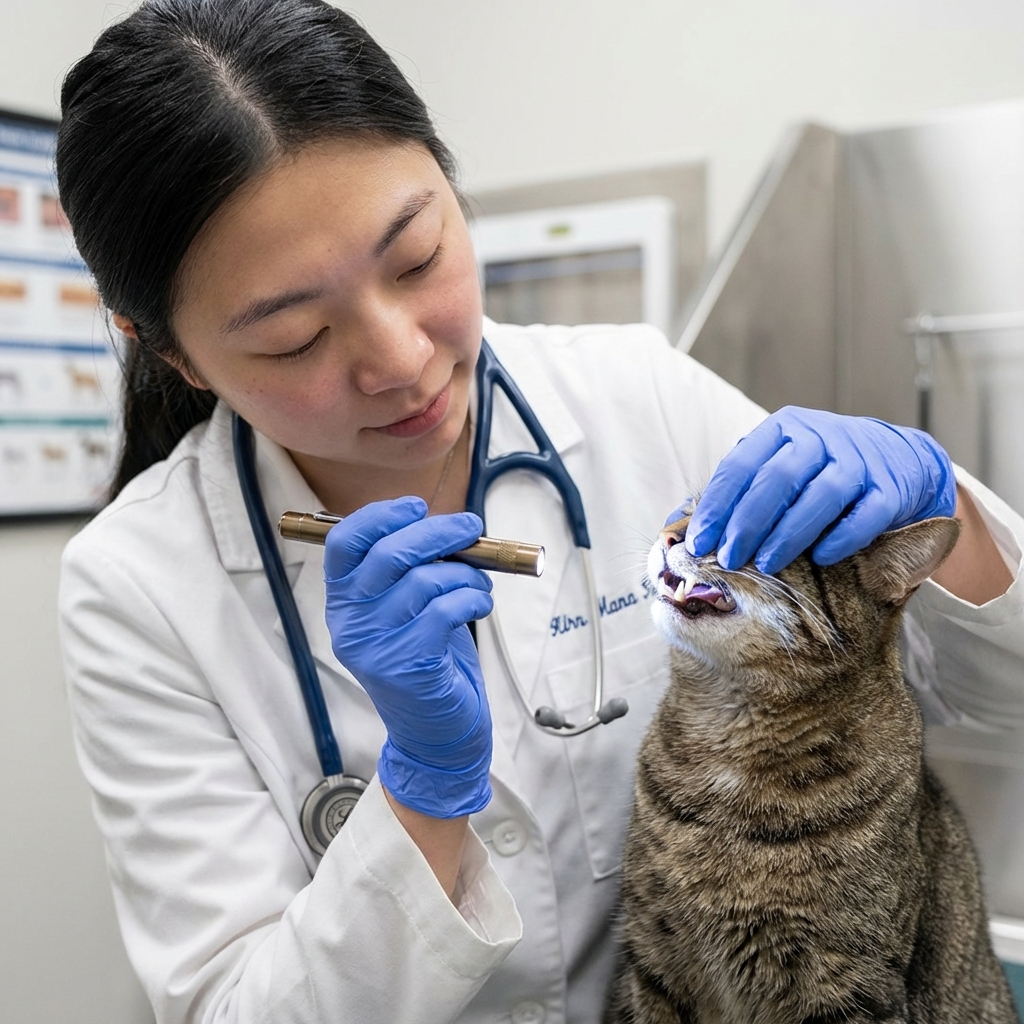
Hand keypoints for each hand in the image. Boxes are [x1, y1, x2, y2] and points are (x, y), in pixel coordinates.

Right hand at [324, 497, 493, 818]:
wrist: (434, 735)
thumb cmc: (425, 660)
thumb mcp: (405, 610)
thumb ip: (411, 569)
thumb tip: (446, 523)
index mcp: (343, 603)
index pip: (344, 543)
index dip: (380, 515)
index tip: (417, 506)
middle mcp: (351, 623)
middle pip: (389, 552)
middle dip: (438, 531)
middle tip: (471, 526)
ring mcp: (376, 646)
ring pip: (426, 579)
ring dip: (465, 574)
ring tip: (478, 587)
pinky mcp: (408, 664)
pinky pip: (447, 609)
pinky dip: (472, 599)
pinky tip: (479, 606)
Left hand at [684, 406, 956, 573]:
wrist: (899, 460)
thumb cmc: (817, 471)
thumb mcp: (774, 466)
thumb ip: (733, 492)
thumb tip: (674, 527)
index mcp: (782, 430)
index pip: (741, 465)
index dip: (717, 505)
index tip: (698, 542)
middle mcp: (821, 438)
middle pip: (778, 479)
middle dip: (748, 522)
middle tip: (728, 558)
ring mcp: (859, 462)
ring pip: (821, 496)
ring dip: (789, 534)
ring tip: (765, 565)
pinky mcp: (890, 489)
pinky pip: (865, 515)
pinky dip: (841, 538)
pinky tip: (820, 558)